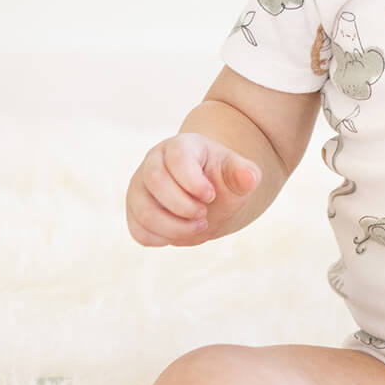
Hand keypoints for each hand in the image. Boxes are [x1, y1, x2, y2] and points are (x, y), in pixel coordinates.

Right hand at [126, 132, 261, 246]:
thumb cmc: (221, 180)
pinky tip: (183, 234)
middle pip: (155, 181)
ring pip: (144, 210)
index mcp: (180, 145)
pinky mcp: (134, 211)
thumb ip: (245, 174)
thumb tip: (250, 177)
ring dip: (174, 227)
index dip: (194, 181)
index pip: (177, 157)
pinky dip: (163, 239)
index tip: (211, 195)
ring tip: (199, 227)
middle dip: (183, 206)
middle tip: (204, 215)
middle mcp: (153, 161)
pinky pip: (139, 231)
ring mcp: (139, 187)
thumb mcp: (237, 174)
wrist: (207, 196)